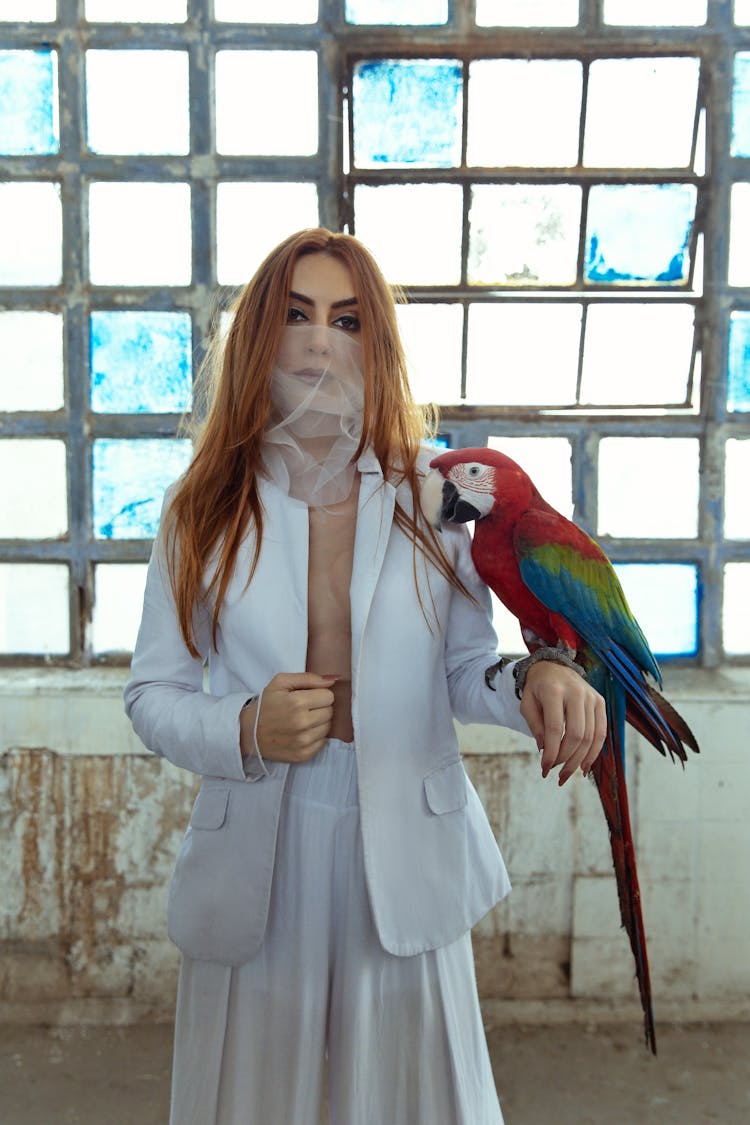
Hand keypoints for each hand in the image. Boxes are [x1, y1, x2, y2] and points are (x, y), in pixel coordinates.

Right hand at [240, 672, 337, 763]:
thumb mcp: (281, 682)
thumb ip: (309, 678)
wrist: (249, 732)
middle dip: (319, 708)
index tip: (307, 697)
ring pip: (328, 727)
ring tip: (302, 720)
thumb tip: (333, 679)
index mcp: (297, 702)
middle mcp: (302, 723)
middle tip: (303, 709)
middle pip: (330, 712)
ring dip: (318, 723)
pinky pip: (322, 743)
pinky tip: (301, 733)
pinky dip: (315, 737)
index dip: (319, 695)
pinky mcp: (303, 755)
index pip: (329, 696)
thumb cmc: (266, 704)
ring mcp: (302, 741)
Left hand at [519, 661, 605, 785]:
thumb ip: (535, 726)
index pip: (555, 728)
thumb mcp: (526, 704)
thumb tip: (546, 750)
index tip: (544, 769)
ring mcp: (591, 696)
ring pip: (591, 736)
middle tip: (556, 775)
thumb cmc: (537, 689)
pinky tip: (584, 766)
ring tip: (567, 774)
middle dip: (566, 760)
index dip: (551, 752)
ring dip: (579, 760)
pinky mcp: (600, 702)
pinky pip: (601, 732)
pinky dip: (594, 752)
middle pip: (577, 735)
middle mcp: (576, 692)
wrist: (552, 666)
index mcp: (554, 690)